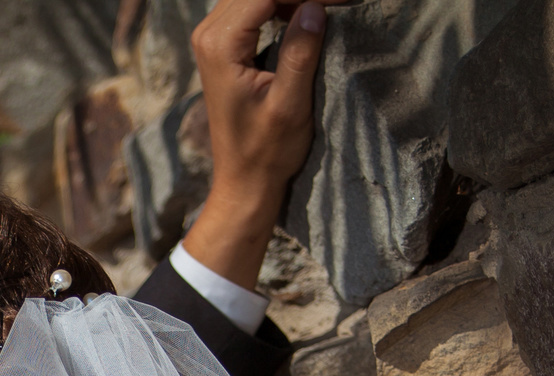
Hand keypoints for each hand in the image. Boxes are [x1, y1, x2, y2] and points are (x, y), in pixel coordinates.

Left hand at [180, 0, 337, 290]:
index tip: (343, 1)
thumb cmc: (266, 151)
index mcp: (220, 45)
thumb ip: (299, 54)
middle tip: (343, 4)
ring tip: (334, 7)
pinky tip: (312, 12)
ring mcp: (213, 38)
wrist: (243, 180)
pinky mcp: (224, 44)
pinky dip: (286, 3)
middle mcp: (209, 34)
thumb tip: (314, 7)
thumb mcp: (289, 105)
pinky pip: (256, 6)